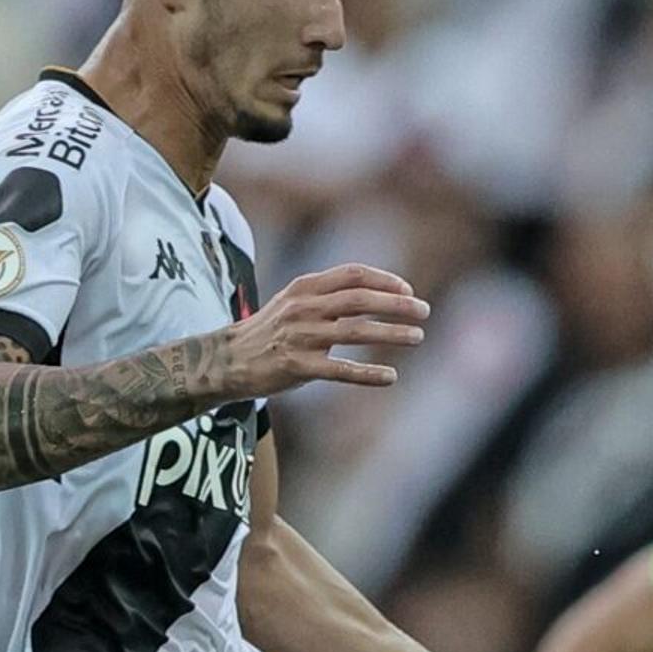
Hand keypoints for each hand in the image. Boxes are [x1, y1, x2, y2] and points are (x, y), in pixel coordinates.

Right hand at [219, 264, 432, 396]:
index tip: (409, 289)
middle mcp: (303, 308)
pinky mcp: (297, 367)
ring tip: (417, 336)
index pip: (352, 274)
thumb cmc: (270, 331)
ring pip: (355, 332)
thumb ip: (328, 296)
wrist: (228, 360)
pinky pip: (340, 370)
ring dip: (391, 334)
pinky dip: (368, 373)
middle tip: (424, 311)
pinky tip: (390, 376)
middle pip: (359, 300)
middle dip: (396, 304)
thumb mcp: (294, 302)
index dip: (384, 280)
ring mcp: (300, 337)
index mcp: (304, 287)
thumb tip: (376, 294)